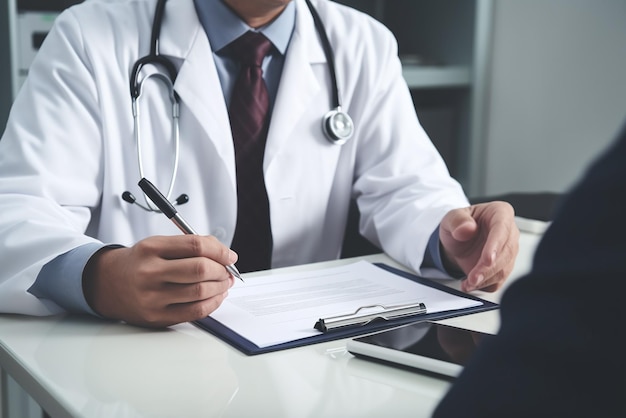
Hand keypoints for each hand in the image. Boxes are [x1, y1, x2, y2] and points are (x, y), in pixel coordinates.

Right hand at [83, 235, 236, 327]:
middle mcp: (149, 273)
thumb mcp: (157, 244)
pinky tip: (216, 296)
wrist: (106, 284)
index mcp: (151, 249)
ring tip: (224, 283)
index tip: (230, 256)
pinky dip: (213, 303)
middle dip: (222, 270)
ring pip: (200, 292)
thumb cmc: (139, 263)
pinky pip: (195, 312)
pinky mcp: (157, 317)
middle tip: (228, 270)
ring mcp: (152, 298)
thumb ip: (189, 245)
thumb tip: (224, 254)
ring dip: (221, 287)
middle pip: (200, 270)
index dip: (220, 251)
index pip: (195, 245)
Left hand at [439, 201, 518, 291]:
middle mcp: (509, 232)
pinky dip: (484, 285)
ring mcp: (509, 251)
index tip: (487, 259)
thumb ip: (457, 220)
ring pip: (504, 269)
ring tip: (468, 283)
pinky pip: (499, 280)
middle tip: (473, 277)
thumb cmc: (459, 225)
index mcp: (500, 213)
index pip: (502, 229)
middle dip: (488, 268)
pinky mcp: (504, 268)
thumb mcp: (451, 218)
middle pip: (505, 253)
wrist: (458, 241)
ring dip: (486, 279)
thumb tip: (467, 229)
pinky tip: (470, 285)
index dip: (495, 245)